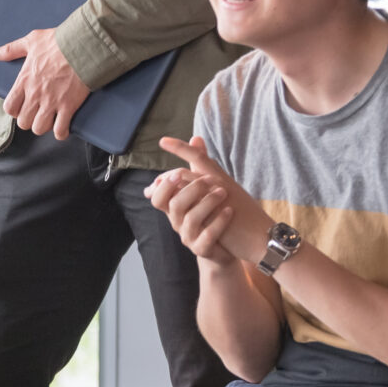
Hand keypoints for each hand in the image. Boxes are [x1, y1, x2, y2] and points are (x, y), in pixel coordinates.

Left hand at [0, 26, 90, 140]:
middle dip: (29, 120)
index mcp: (24, 81)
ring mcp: (52, 102)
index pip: (9, 107)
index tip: (22, 107)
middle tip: (37, 113)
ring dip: (44, 126)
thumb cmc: (58, 42)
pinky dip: (61, 132)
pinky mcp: (69, 106)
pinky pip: (60, 130)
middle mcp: (35, 94)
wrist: (85, 45)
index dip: (14, 110)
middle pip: (23, 122)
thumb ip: (9, 50)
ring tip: (50, 119)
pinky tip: (63, 126)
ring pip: (39, 128)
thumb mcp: (30, 41)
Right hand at [152, 136, 271, 265]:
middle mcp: (178, 222)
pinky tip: (230, 210)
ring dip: (208, 202)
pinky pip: (207, 236)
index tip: (179, 173)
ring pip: (190, 219)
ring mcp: (189, 237)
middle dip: (192, 189)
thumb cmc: (214, 214)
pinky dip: (219, 221)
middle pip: (174, 205)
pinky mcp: (203, 249)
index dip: (165, 185)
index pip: (157, 197)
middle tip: (211, 179)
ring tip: (225, 192)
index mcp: (175, 207)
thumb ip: (199, 164)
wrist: (230, 245)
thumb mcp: (206, 187)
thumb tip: (196, 137)